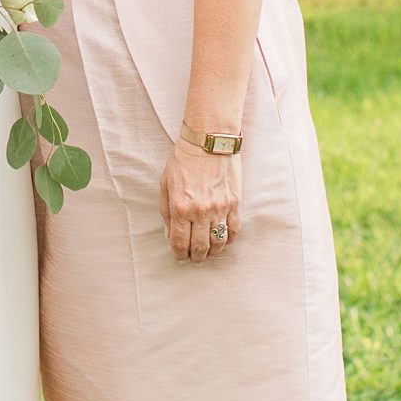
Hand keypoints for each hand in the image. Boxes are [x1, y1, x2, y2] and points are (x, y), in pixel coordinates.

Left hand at [159, 140, 241, 261]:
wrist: (209, 141)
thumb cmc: (183, 160)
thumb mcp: (165, 184)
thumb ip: (166, 210)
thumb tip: (170, 232)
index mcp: (180, 208)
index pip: (180, 242)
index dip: (179, 254)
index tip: (180, 256)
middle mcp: (201, 212)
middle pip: (200, 247)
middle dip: (196, 257)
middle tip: (195, 259)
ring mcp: (220, 208)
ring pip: (219, 242)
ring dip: (213, 252)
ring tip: (209, 253)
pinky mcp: (235, 203)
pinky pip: (234, 229)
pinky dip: (229, 239)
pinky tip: (224, 241)